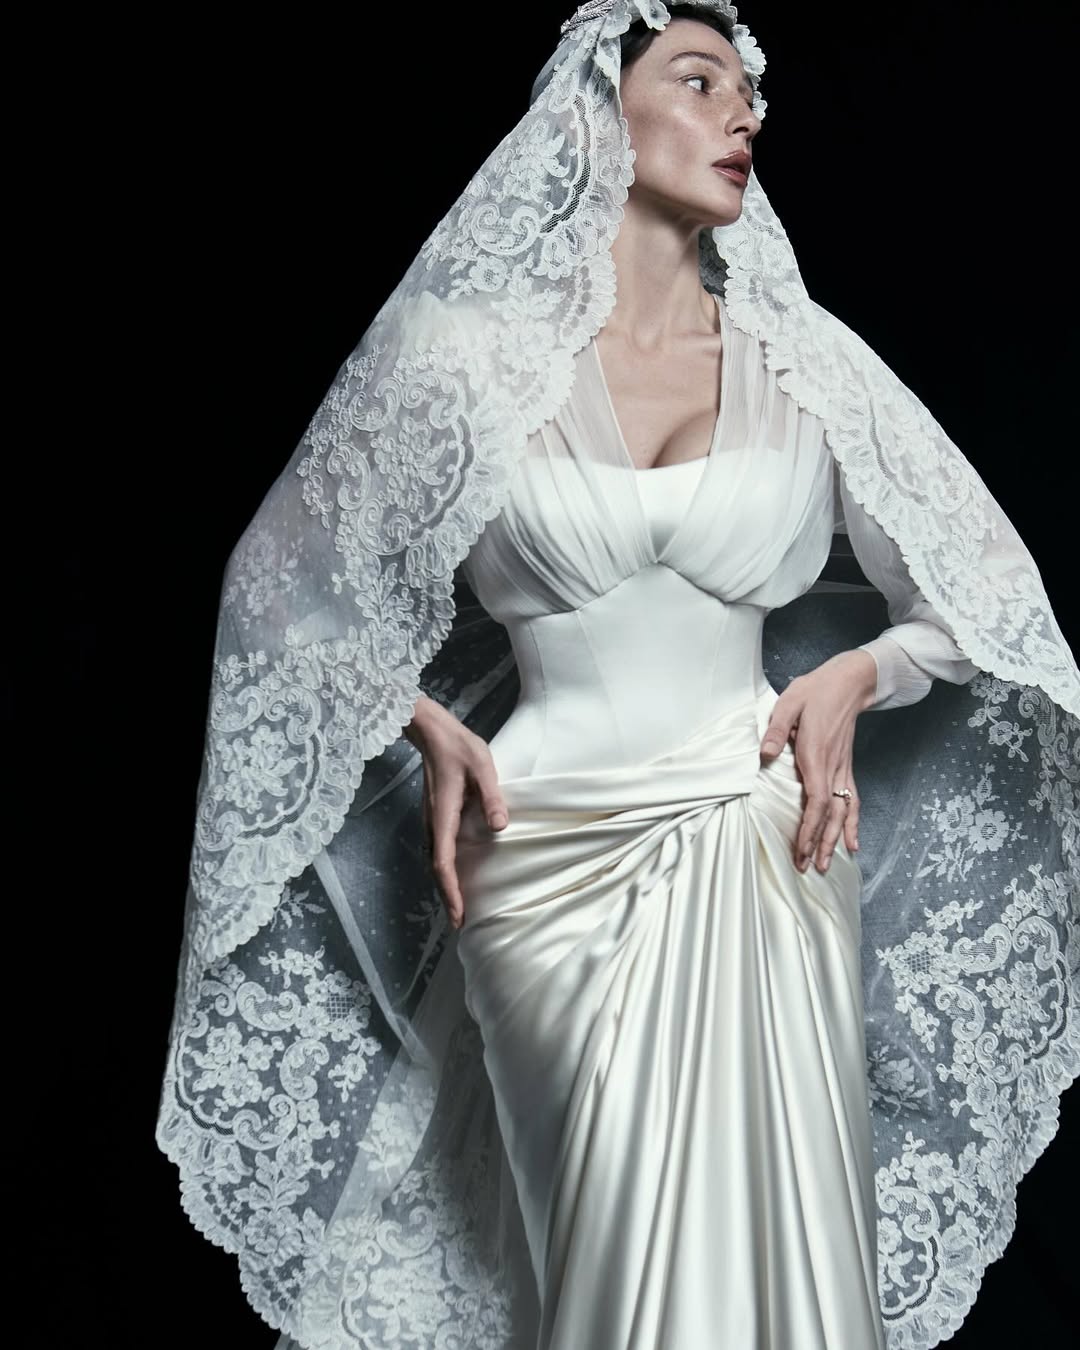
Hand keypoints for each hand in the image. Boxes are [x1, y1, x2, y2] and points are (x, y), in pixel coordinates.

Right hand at [404, 697, 508, 928]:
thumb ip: (492, 796)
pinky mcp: (435, 815)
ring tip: (458, 906)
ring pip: (435, 860)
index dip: (451, 890)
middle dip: (447, 897)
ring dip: (445, 884)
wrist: (432, 731)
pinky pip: (437, 850)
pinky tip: (454, 874)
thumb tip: (500, 827)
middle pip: (436, 868)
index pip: (444, 862)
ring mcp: (431, 820)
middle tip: (459, 923)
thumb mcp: (483, 767)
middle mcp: (433, 823)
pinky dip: (445, 869)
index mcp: (443, 815)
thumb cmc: (459, 747)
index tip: (458, 914)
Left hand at [758, 650, 876, 873]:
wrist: (847, 683)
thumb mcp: (789, 704)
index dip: (809, 828)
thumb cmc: (815, 692)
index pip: (816, 801)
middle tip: (810, 869)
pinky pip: (852, 800)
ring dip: (836, 840)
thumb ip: (777, 730)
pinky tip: (853, 842)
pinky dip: (853, 824)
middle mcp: (832, 767)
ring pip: (844, 811)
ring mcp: (842, 769)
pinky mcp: (845, 767)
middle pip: (831, 814)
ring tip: (829, 865)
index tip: (800, 849)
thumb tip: (765, 754)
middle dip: (820, 843)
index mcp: (816, 755)